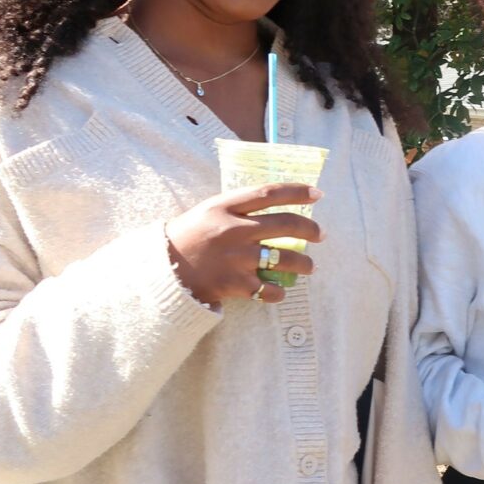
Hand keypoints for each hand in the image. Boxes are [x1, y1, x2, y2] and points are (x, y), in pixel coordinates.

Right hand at [165, 182, 322, 305]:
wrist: (163, 270)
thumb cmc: (189, 236)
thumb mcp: (208, 211)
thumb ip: (238, 206)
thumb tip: (276, 202)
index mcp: (225, 206)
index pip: (269, 193)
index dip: (297, 191)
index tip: (317, 193)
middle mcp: (234, 230)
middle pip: (285, 225)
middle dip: (310, 229)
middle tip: (321, 234)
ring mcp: (236, 258)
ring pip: (284, 259)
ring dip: (304, 264)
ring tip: (310, 267)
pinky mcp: (235, 284)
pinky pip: (269, 290)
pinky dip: (278, 292)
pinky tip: (279, 291)